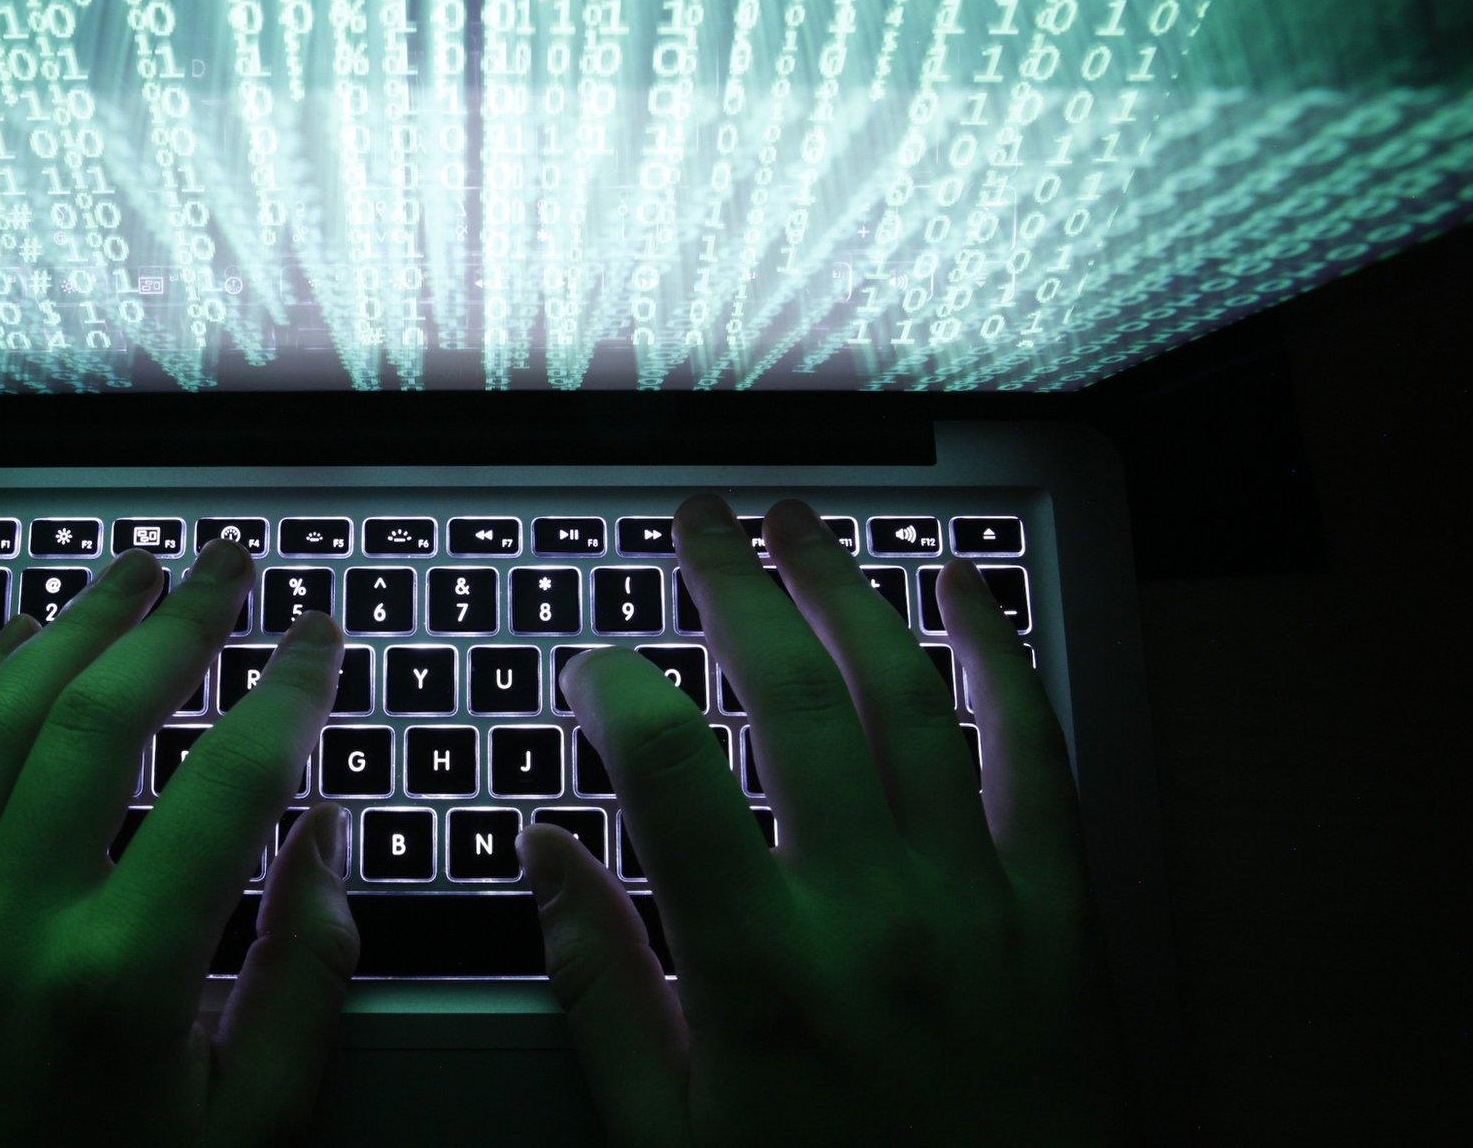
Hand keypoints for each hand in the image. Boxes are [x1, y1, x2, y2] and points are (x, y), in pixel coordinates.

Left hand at [0, 539, 355, 1146]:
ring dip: (64, 630)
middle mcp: (4, 930)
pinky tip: (12, 658)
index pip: (227, 783)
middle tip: (226, 563)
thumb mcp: (244, 1135)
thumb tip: (326, 840)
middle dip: (176, 620)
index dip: (286, 691)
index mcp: (118, 984)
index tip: (318, 638)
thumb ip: (302, 979)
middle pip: (99, 717)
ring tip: (126, 576)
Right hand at [522, 494, 1128, 1145]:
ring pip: (910, 700)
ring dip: (849, 591)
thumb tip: (546, 852)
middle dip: (735, 587)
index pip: (669, 774)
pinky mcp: (1059, 914)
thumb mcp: (671, 1136)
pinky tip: (964, 590)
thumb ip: (601, 986)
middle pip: (796, 699)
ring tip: (800, 521)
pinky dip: (1001, 658)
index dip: (616, 689)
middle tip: (698, 519)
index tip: (590, 663)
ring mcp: (978, 905)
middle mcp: (872, 916)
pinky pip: (1037, 756)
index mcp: (761, 973)